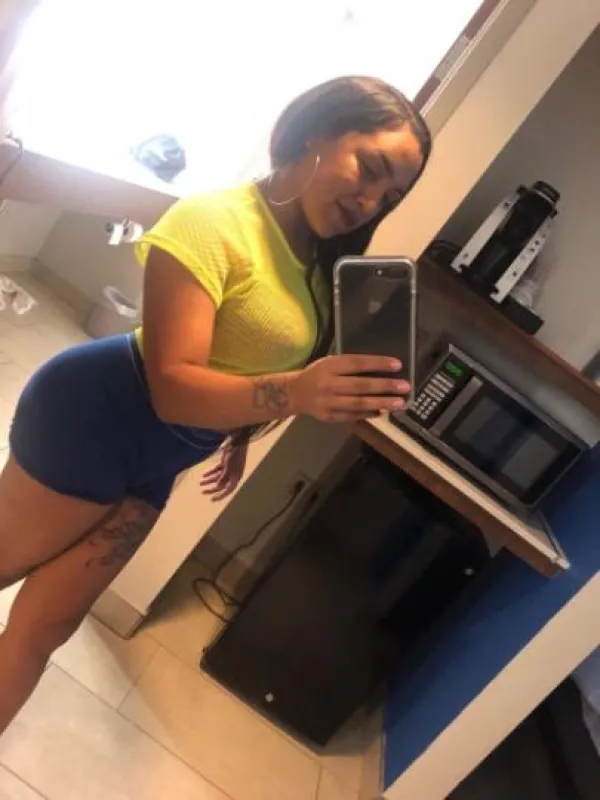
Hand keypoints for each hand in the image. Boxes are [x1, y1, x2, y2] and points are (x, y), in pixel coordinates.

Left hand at [200, 436, 248, 500]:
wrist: (237, 442)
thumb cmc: (234, 455)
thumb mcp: (228, 467)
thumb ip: (223, 477)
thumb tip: (218, 486)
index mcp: (236, 477)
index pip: (228, 490)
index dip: (221, 496)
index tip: (212, 499)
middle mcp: (233, 475)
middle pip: (222, 485)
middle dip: (212, 489)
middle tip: (203, 492)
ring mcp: (229, 469)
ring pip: (218, 478)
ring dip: (209, 480)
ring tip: (200, 483)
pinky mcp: (225, 463)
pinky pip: (217, 471)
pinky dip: (210, 473)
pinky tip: (203, 475)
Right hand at [289, 355, 409, 422]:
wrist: (295, 393)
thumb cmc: (318, 374)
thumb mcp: (330, 363)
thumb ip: (351, 366)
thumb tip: (382, 372)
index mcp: (329, 366)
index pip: (357, 363)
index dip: (378, 364)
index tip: (398, 365)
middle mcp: (328, 384)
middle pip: (361, 386)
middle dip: (385, 386)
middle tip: (405, 387)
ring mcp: (328, 402)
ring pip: (359, 403)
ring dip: (381, 403)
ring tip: (399, 403)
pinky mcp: (329, 417)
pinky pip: (353, 416)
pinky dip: (369, 414)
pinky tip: (383, 411)